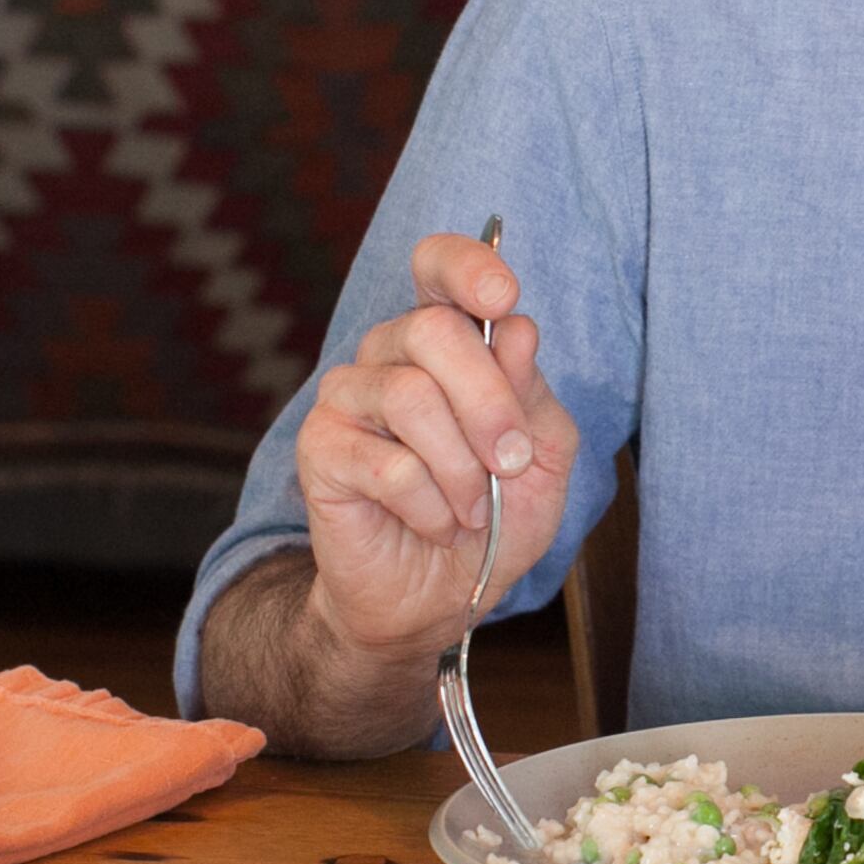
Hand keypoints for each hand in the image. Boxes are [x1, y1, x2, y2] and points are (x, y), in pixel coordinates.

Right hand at [292, 231, 584, 665]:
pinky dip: (430, 505)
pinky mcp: (321, 448)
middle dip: (488, 402)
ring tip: (474, 511)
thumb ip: (533, 396)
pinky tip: (437, 525)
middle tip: (511, 462)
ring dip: (461, 469)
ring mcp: (348, 397)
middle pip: (432, 331)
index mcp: (446, 342)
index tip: (501, 298)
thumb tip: (516, 330)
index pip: (437, 266)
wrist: (436, 597)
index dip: (467, 266)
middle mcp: (389, 354)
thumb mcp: (542, 458)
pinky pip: (386, 463)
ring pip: (410, 397)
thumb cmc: (493, 519)